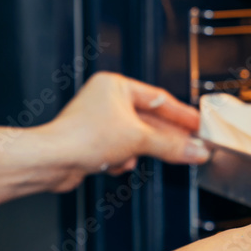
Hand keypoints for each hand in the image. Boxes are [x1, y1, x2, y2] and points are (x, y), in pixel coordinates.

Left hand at [42, 72, 210, 189]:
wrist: (52, 160)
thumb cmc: (82, 137)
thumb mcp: (138, 139)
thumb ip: (171, 146)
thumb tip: (195, 150)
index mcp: (115, 86)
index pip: (159, 99)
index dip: (181, 114)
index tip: (198, 125)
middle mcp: (106, 100)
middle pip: (148, 120)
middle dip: (165, 138)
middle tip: (190, 147)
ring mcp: (99, 121)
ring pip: (134, 138)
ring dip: (138, 151)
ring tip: (149, 158)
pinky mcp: (93, 142)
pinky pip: (120, 149)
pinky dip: (121, 159)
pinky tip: (117, 164)